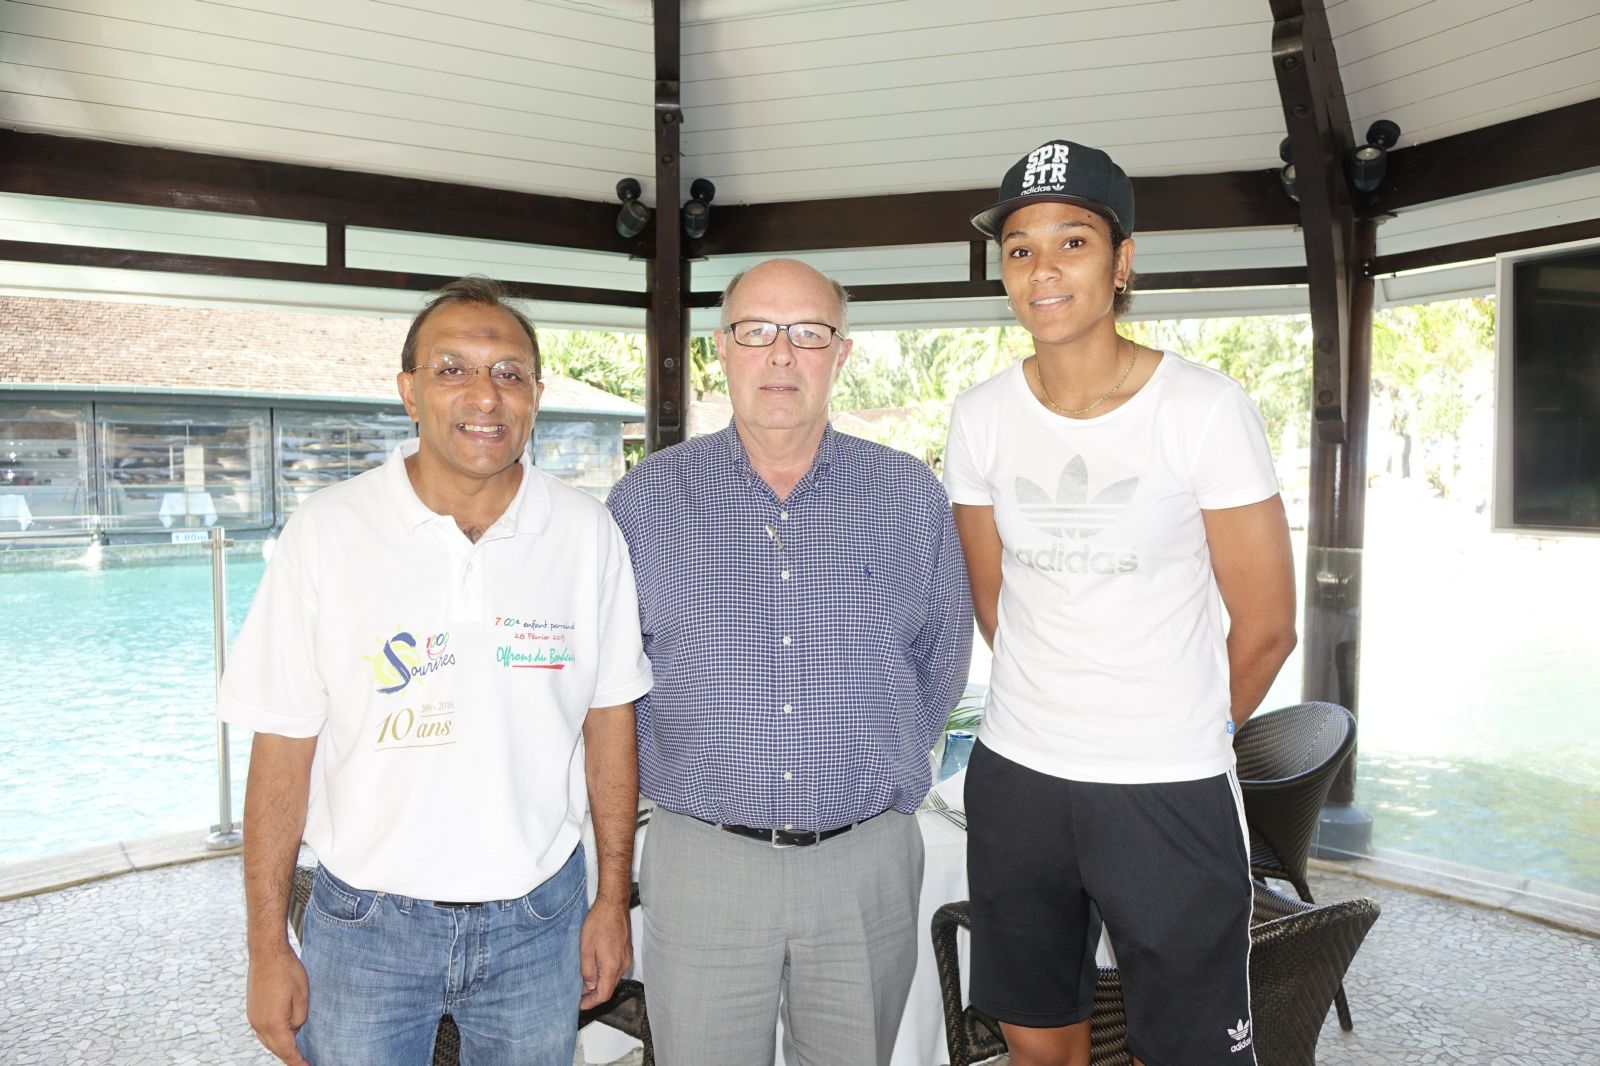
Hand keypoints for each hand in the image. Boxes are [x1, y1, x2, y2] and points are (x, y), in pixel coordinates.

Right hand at [247, 946, 309, 1065]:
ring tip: (295, 1052)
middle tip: (303, 1063)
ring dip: (281, 1046)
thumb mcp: (302, 997)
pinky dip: (274, 1036)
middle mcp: (259, 1024)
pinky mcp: (252, 1010)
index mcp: (273, 1023)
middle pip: (276, 1049)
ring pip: (268, 1041)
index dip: (297, 1062)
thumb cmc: (287, 971)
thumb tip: (295, 1029)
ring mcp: (253, 1017)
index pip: (287, 1051)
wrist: (266, 952)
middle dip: (289, 1057)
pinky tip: (284, 1034)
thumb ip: (299, 1019)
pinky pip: (263, 1030)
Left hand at [578, 897, 631, 1009]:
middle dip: (594, 995)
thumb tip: (589, 985)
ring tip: (585, 982)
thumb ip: (587, 971)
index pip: (604, 994)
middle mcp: (622, 965)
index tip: (581, 1005)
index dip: (591, 1003)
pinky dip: (606, 974)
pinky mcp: (627, 952)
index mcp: (612, 966)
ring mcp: (626, 958)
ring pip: (613, 979)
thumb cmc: (599, 922)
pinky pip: (617, 969)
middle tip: (579, 995)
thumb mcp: (585, 949)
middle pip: (610, 988)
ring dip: (601, 984)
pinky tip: (596, 969)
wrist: (613, 905)